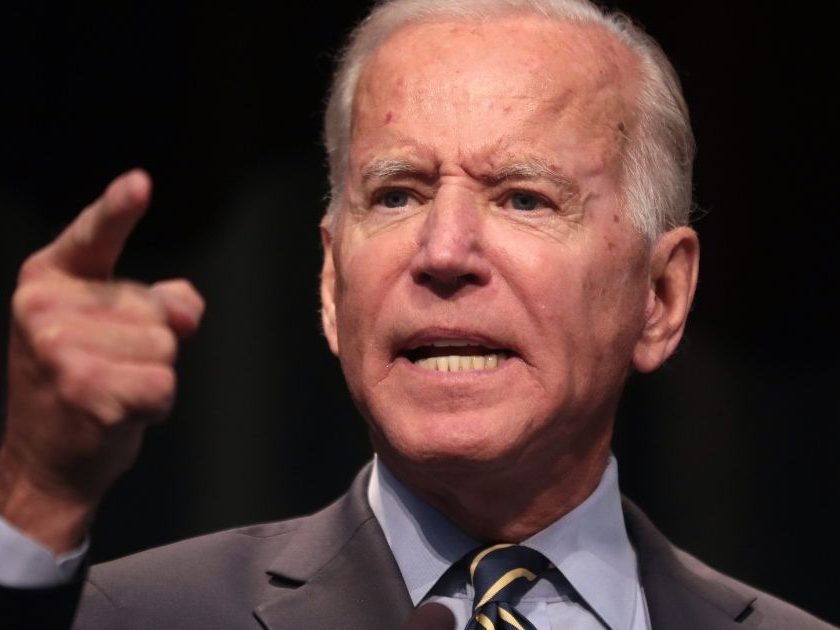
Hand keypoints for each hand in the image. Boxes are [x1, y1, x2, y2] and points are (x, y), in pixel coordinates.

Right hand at [0, 169, 203, 552]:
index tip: (141, 183)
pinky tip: (119, 414)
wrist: (43, 463)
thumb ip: (153, 302)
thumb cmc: (79, 387)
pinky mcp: (87, 388)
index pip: (93, 235)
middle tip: (109, 370)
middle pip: (156, 308)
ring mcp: (62, 349)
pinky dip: (155, 406)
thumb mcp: (109, 331)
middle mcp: (46, 309)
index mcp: (49, 281)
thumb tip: (185, 307)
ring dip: (153, 376)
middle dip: (150, 344)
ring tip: (111, 392)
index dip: (118, 208)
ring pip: (164, 346)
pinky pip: (164, 384)